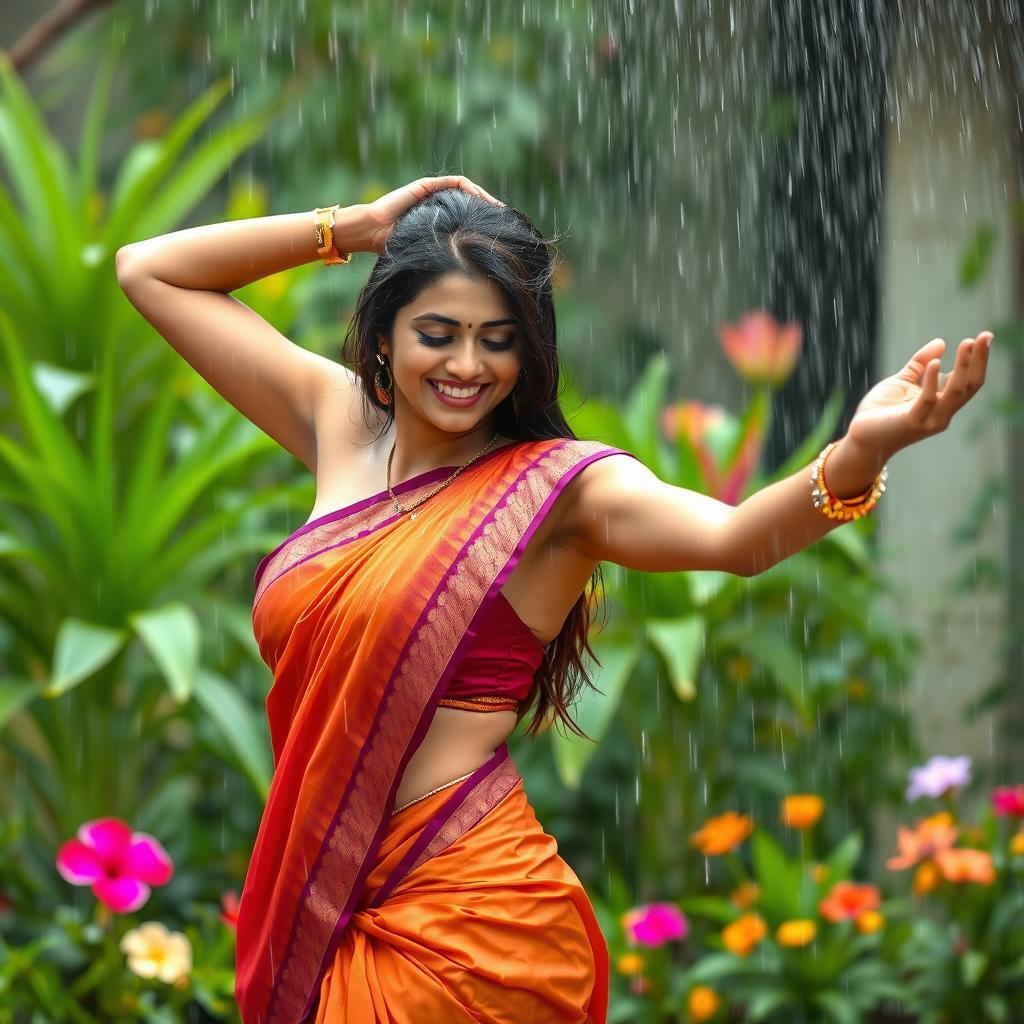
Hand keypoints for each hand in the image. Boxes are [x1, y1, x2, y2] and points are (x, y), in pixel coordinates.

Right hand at [360, 176, 503, 253]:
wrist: (371, 232)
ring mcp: (431, 193)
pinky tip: (480, 197)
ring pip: (464, 189)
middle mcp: (436, 203)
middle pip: (469, 200)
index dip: (481, 220)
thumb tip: (463, 273)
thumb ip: (440, 252)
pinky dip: (468, 187)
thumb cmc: (392, 245)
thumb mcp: (424, 250)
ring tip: (496, 207)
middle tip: (503, 218)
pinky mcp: (425, 186)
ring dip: (483, 196)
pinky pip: (453, 182)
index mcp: (438, 218)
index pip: (465, 214)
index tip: (497, 231)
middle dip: (487, 207)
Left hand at [845, 331, 993, 457]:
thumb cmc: (880, 412)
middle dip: (978, 360)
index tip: (985, 337)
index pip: (968, 381)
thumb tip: (942, 342)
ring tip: (967, 343)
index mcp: (942, 404)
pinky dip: (932, 381)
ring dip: (963, 366)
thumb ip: (919, 364)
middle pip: (969, 386)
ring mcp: (929, 419)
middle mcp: (942, 413)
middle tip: (985, 336)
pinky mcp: (912, 422)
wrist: (861, 438)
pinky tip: (935, 362)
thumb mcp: (902, 382)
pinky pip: (927, 400)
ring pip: (955, 392)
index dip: (978, 360)